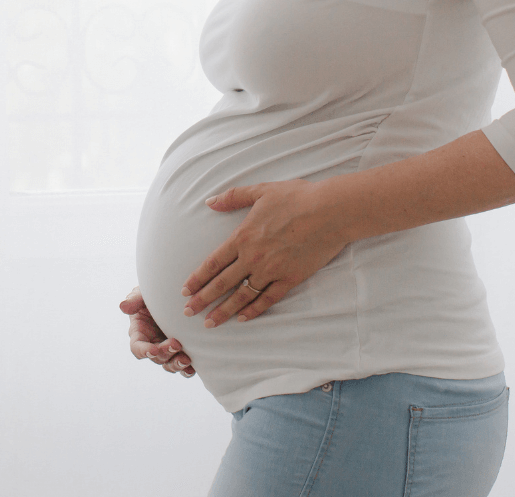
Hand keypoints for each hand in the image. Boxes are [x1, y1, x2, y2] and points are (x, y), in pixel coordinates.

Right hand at [119, 286, 194, 376]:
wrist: (173, 295)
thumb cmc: (154, 293)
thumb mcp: (143, 294)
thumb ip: (134, 299)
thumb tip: (123, 306)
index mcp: (139, 332)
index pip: (137, 347)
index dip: (144, 351)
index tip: (154, 349)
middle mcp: (152, 344)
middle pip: (156, 357)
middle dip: (165, 353)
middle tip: (176, 344)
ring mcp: (166, 349)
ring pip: (169, 364)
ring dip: (176, 364)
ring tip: (186, 359)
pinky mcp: (180, 351)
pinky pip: (182, 367)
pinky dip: (187, 370)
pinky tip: (193, 367)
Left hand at [181, 179, 349, 328]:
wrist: (330, 211)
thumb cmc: (296, 197)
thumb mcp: (260, 190)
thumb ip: (232, 197)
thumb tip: (209, 201)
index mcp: (243, 237)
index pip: (213, 263)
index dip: (197, 278)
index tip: (185, 291)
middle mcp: (253, 257)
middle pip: (222, 283)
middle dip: (202, 300)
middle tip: (188, 312)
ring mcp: (272, 270)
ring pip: (242, 296)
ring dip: (224, 311)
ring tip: (210, 323)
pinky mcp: (290, 279)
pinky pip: (268, 299)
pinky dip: (254, 310)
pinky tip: (243, 318)